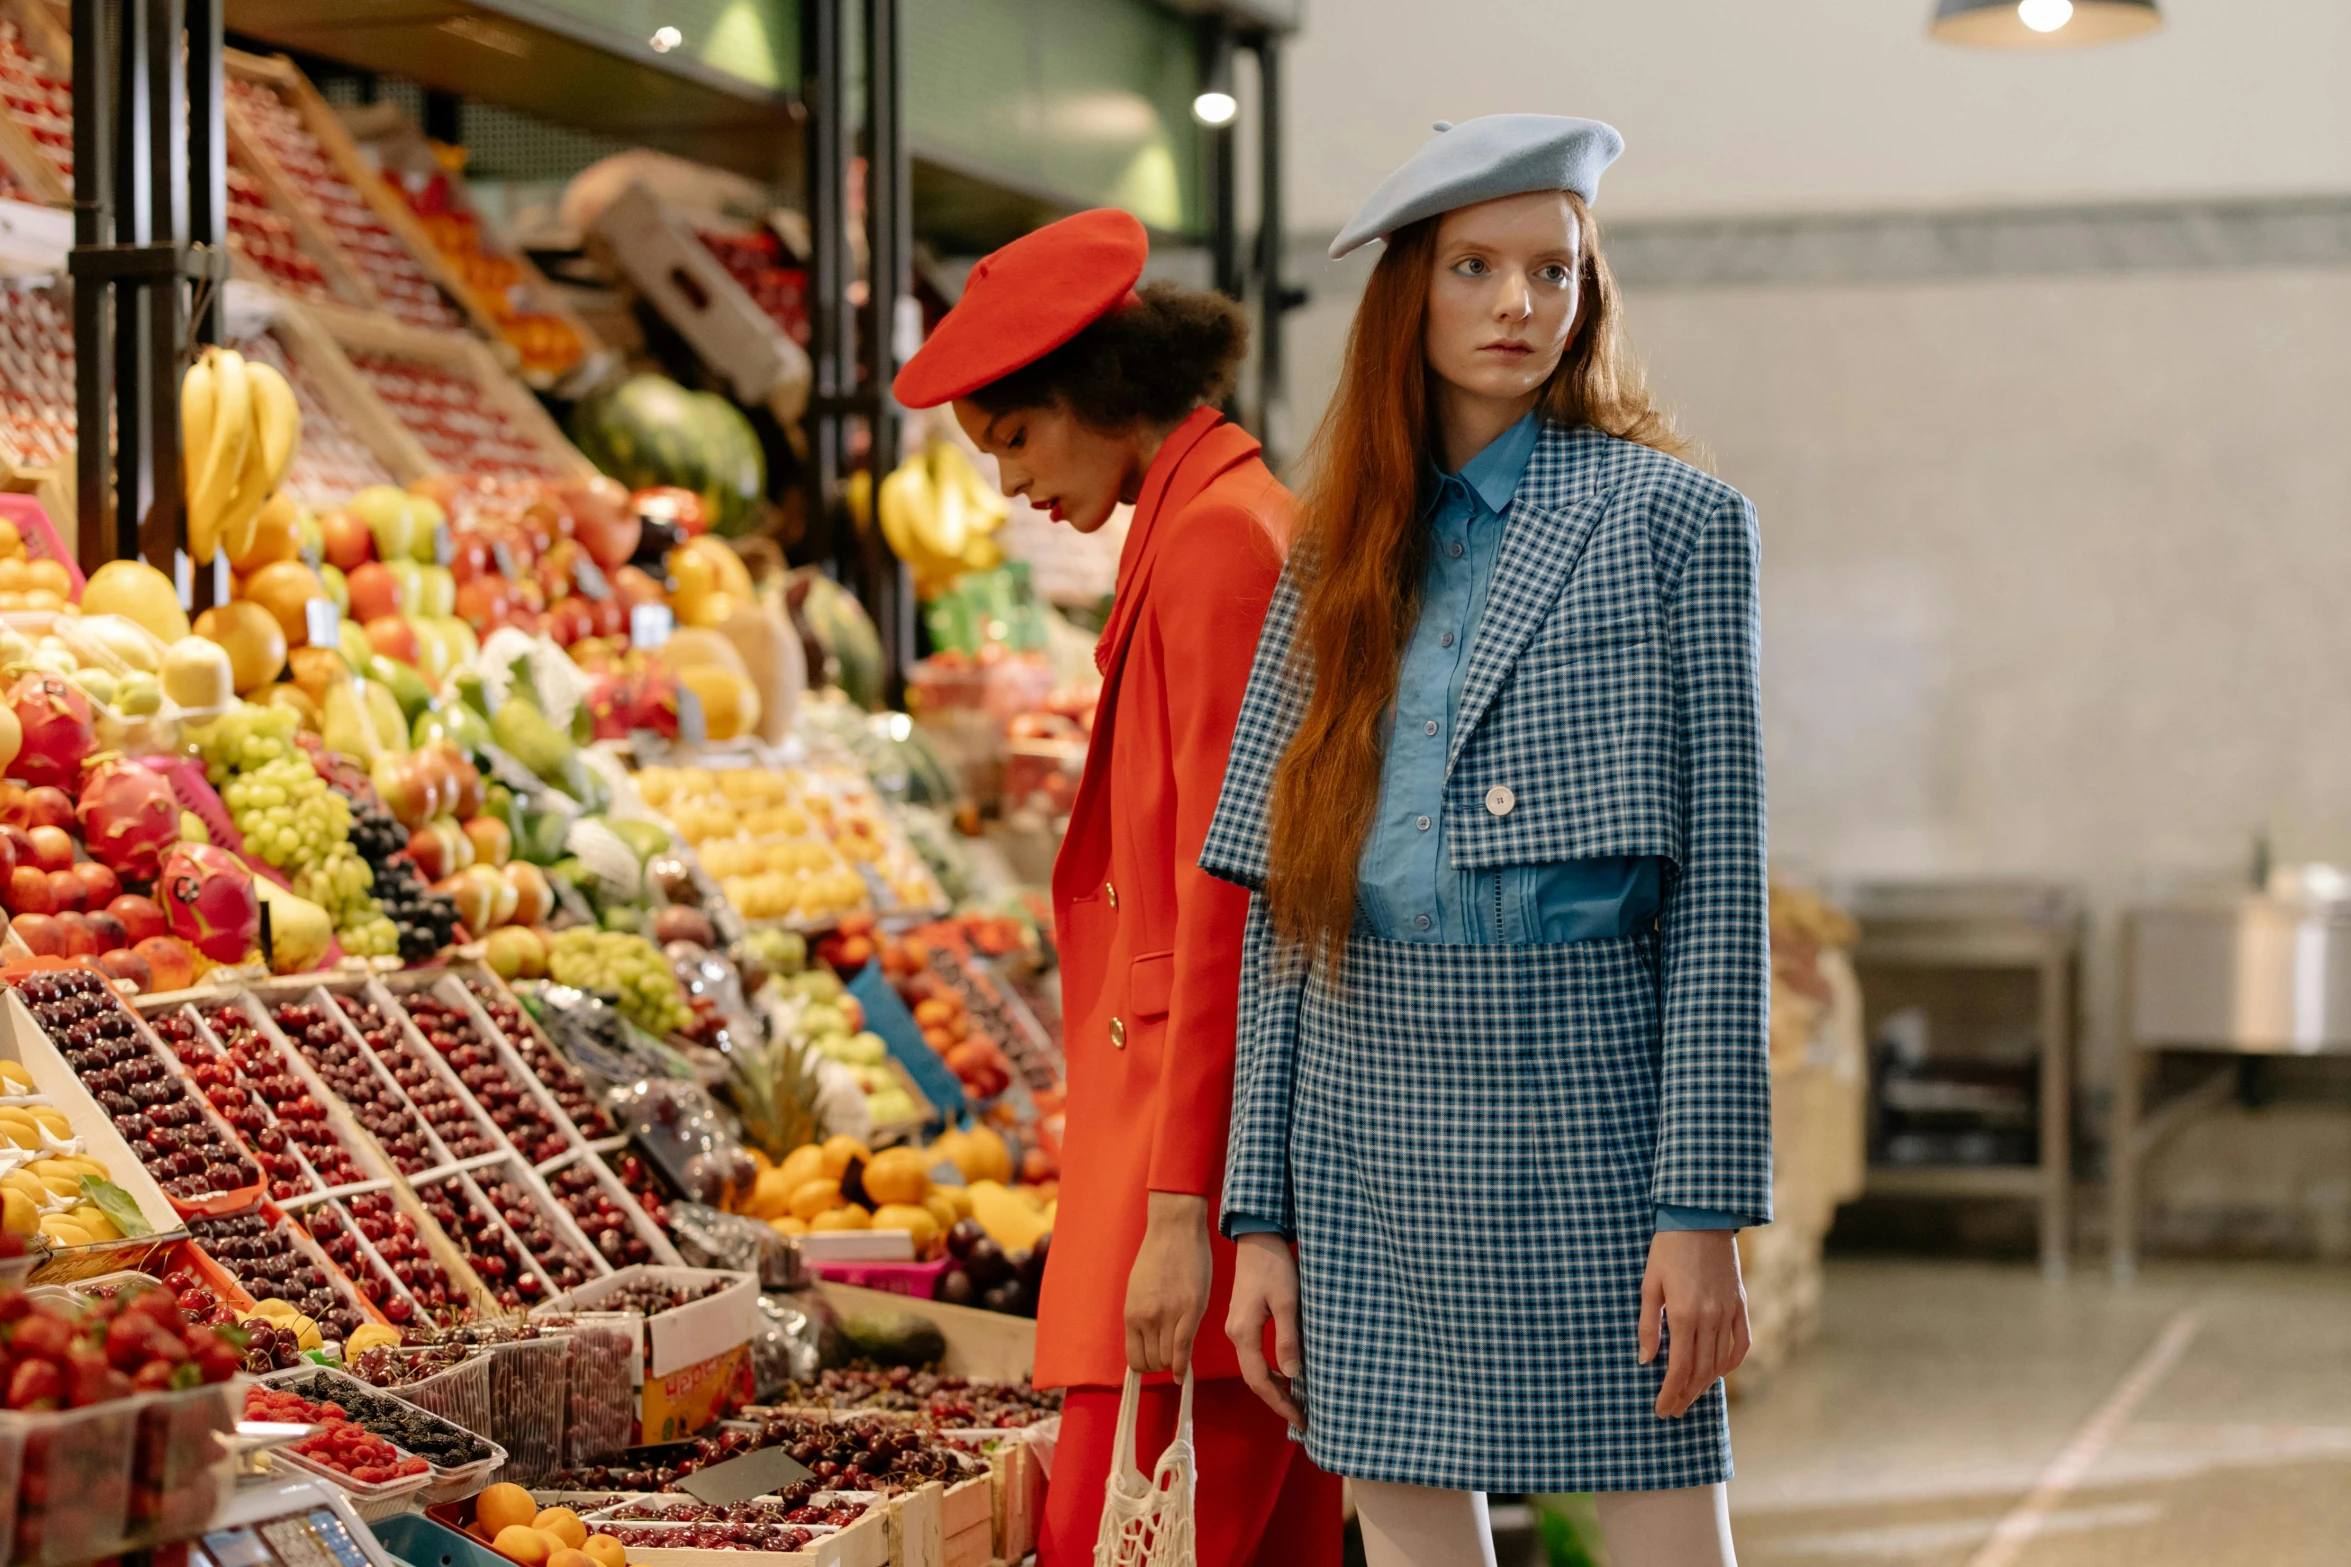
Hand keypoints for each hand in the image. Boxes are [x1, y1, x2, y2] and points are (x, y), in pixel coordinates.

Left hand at [1125, 1193, 1211, 1376]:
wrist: (1176, 1230)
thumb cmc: (1158, 1256)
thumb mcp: (1139, 1291)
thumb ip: (1142, 1317)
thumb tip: (1147, 1342)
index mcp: (1132, 1314)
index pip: (1134, 1359)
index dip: (1146, 1366)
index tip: (1154, 1362)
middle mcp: (1147, 1319)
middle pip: (1153, 1362)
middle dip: (1162, 1365)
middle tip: (1170, 1356)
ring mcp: (1169, 1316)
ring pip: (1169, 1359)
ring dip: (1174, 1363)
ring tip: (1180, 1354)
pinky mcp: (1191, 1311)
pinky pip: (1184, 1350)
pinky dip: (1183, 1367)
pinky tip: (1184, 1376)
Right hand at [1225, 1231, 1304, 1426]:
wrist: (1258, 1238)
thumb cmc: (1274, 1266)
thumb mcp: (1287, 1302)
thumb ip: (1287, 1339)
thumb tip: (1292, 1376)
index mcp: (1244, 1333)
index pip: (1260, 1380)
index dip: (1280, 1403)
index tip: (1301, 1420)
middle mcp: (1236, 1334)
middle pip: (1254, 1379)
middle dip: (1277, 1401)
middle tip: (1303, 1417)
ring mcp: (1237, 1327)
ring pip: (1254, 1368)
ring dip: (1274, 1387)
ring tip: (1298, 1402)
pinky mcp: (1243, 1320)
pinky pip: (1255, 1355)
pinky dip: (1271, 1370)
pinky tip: (1288, 1373)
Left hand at [1638, 1228, 1749, 1417]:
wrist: (1701, 1218)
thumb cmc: (1668, 1249)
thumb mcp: (1649, 1284)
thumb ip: (1648, 1325)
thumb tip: (1646, 1360)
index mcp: (1683, 1314)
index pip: (1679, 1368)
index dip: (1670, 1392)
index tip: (1661, 1408)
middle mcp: (1710, 1318)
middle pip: (1701, 1370)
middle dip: (1686, 1395)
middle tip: (1674, 1410)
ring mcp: (1729, 1312)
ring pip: (1721, 1360)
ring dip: (1706, 1384)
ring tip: (1691, 1397)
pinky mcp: (1741, 1304)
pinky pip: (1743, 1342)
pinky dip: (1733, 1362)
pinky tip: (1721, 1373)